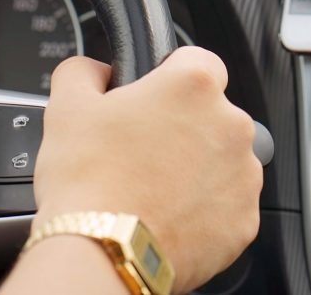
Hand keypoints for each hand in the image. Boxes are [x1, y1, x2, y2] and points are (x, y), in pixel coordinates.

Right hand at [32, 49, 262, 293]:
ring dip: (194, 165)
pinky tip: (164, 212)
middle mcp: (231, 126)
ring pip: (222, 158)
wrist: (103, 251)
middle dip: (181, 124)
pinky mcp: (244, 222)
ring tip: (149, 185)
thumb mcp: (66, 104)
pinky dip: (202, 206)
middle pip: (210, 112)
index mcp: (192, 86)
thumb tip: (94, 71)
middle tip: (139, 146)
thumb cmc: (88, 179)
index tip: (151, 94)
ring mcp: (243, 177)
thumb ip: (84, 70)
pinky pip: (225, 203)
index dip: (168, 74)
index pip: (197, 59)